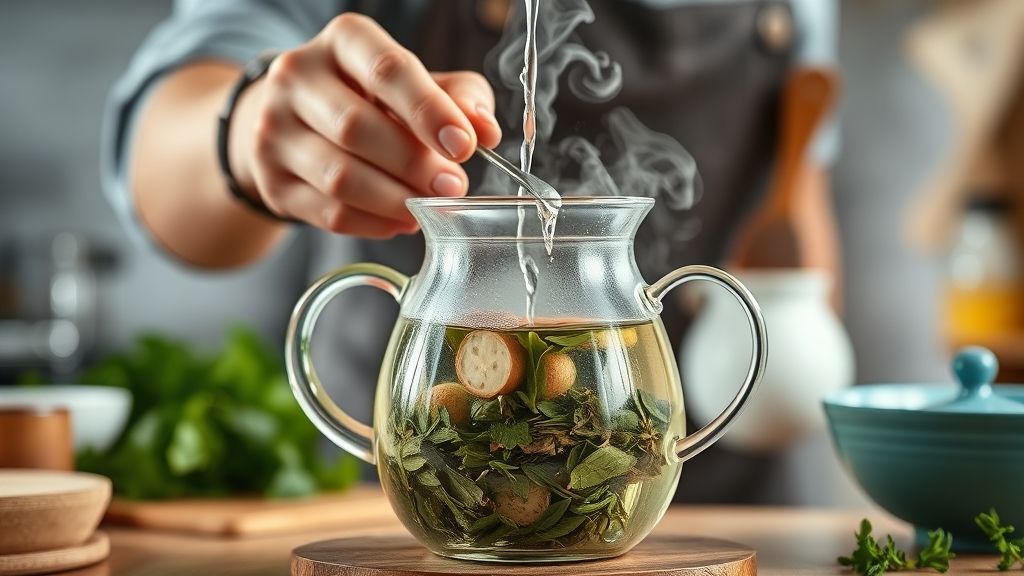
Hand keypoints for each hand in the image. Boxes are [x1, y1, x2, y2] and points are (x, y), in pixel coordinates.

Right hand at [230, 13, 501, 237]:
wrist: (298, 119)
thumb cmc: (373, 97)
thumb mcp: (420, 82)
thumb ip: (460, 98)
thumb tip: (486, 130)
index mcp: (342, 41)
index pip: (385, 70)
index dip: (428, 111)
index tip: (465, 146)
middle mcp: (296, 77)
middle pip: (356, 127)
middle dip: (413, 164)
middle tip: (453, 186)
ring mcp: (273, 131)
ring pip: (338, 177)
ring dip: (394, 199)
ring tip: (427, 207)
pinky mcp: (271, 181)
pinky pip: (328, 213)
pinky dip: (374, 223)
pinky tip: (401, 221)